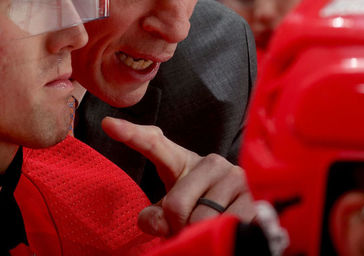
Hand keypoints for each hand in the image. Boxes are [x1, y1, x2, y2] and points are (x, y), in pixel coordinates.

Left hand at [101, 117, 255, 237]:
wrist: (248, 217)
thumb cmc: (203, 210)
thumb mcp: (174, 211)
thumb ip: (157, 215)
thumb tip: (156, 222)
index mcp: (184, 161)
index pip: (154, 145)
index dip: (131, 135)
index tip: (108, 124)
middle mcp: (211, 161)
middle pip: (175, 205)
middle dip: (179, 226)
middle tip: (190, 226)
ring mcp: (235, 176)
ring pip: (200, 221)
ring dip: (200, 235)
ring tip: (211, 228)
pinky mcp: (255, 196)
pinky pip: (226, 227)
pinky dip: (220, 237)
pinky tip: (228, 229)